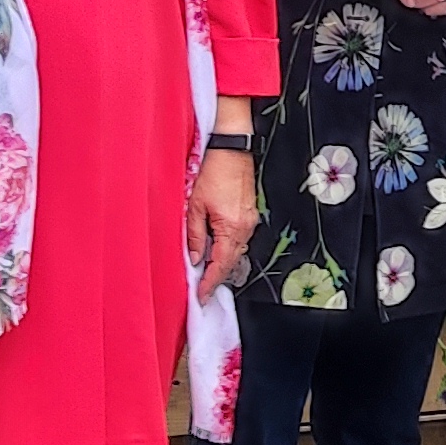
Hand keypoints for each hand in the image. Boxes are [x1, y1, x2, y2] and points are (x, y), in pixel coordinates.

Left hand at [193, 148, 255, 290]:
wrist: (232, 149)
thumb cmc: (214, 171)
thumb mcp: (195, 205)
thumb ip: (195, 235)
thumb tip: (195, 257)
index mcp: (231, 227)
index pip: (220, 264)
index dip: (209, 282)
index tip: (201, 295)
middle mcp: (245, 228)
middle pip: (230, 262)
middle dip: (216, 277)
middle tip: (202, 289)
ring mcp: (250, 221)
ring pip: (235, 252)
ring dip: (221, 263)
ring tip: (206, 273)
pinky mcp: (250, 215)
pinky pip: (239, 240)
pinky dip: (227, 249)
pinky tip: (216, 251)